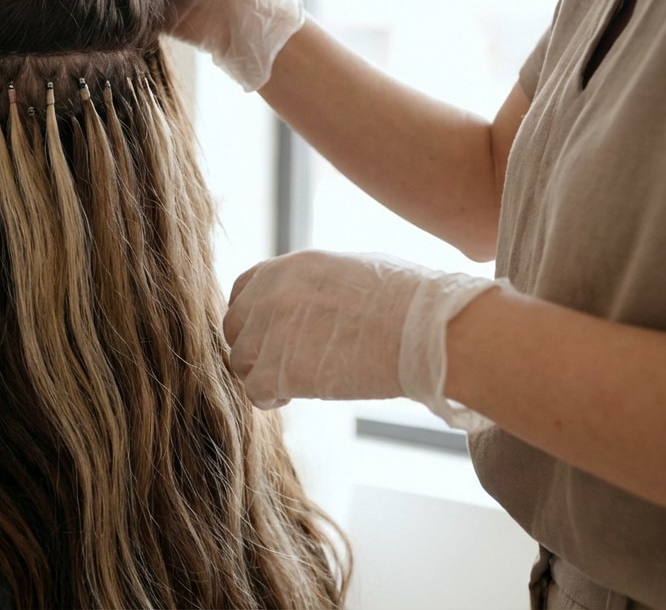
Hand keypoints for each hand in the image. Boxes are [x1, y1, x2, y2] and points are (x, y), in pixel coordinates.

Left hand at [223, 250, 501, 429]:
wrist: (429, 332)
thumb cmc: (411, 303)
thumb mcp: (355, 271)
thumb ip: (318, 284)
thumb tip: (314, 300)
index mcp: (291, 267)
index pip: (244, 291)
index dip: (253, 317)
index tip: (270, 335)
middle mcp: (272, 294)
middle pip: (235, 327)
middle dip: (254, 347)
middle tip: (281, 364)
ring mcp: (271, 331)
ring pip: (241, 360)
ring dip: (262, 374)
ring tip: (291, 384)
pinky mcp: (278, 370)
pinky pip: (253, 389)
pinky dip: (268, 398)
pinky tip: (288, 397)